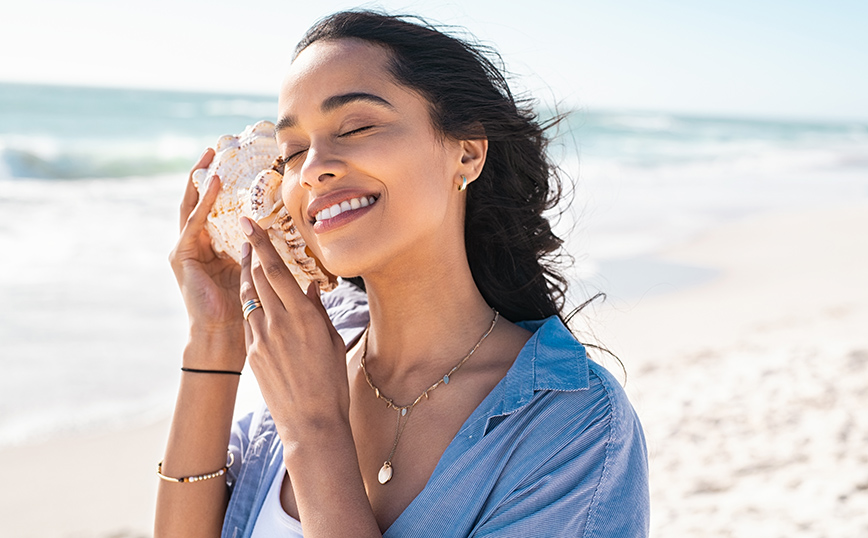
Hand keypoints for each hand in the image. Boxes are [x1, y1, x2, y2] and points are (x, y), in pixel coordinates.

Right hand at [169, 150, 243, 345]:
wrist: (224, 336)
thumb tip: (282, 234)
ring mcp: (186, 249)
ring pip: (192, 206)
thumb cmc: (245, 308)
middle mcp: (197, 245)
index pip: (216, 209)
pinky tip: (215, 184)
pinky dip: (204, 203)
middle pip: (199, 201)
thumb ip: (259, 251)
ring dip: (201, 180)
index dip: (223, 186)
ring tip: (210, 157)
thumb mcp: (254, 270)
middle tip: (214, 148)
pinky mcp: (182, 255)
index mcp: (213, 248)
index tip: (234, 161)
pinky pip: (195, 223)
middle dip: (206, 175)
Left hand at [238, 216, 350, 437]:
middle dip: (251, 253)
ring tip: (247, 260)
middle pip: (258, 277)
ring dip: (248, 276)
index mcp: (303, 316)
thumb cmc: (330, 381)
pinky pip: (249, 320)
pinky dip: (252, 304)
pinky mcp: (252, 354)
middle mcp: (278, 323)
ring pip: (249, 297)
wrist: (310, 422)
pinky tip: (256, 299)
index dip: (261, 244)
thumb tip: (311, 286)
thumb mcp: (331, 341)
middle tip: (246, 232)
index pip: (277, 270)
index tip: (249, 222)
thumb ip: (318, 310)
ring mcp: (261, 339)